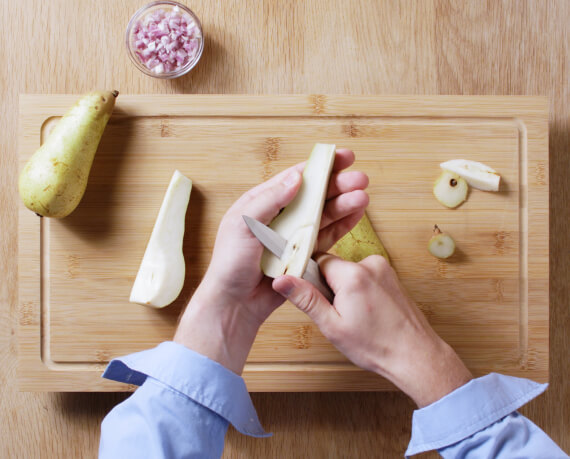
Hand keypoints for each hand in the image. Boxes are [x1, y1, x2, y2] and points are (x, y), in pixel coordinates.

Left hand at [174, 149, 368, 374]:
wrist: (234, 303)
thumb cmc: (230, 263)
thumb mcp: (243, 225)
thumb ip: (270, 200)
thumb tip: (297, 177)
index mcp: (262, 203)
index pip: (295, 179)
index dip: (320, 166)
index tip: (342, 157)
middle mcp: (280, 217)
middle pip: (314, 195)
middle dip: (338, 184)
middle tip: (360, 179)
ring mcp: (292, 236)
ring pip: (323, 214)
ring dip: (343, 204)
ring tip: (362, 196)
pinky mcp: (303, 255)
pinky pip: (326, 237)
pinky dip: (341, 226)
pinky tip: (356, 215)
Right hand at [272, 254, 472, 407]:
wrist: (415, 355)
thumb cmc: (377, 346)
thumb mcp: (332, 326)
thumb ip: (306, 299)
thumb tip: (281, 280)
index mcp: (353, 274)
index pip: (318, 261)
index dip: (313, 281)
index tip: (319, 300)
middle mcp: (370, 264)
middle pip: (334, 267)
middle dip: (331, 287)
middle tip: (340, 314)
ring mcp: (384, 269)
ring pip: (350, 273)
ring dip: (347, 290)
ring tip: (357, 316)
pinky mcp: (391, 276)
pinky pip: (365, 276)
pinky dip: (361, 291)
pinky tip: (368, 312)